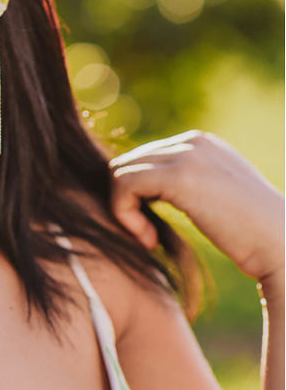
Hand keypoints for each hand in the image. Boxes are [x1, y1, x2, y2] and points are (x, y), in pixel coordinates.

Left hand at [110, 130, 284, 285]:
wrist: (284, 248)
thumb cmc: (252, 236)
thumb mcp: (215, 198)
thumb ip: (185, 184)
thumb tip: (144, 186)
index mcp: (202, 143)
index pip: (143, 159)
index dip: (138, 195)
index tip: (155, 226)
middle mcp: (193, 140)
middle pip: (127, 163)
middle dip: (128, 201)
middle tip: (149, 235)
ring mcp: (187, 154)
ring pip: (119, 172)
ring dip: (124, 209)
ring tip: (149, 238)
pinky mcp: (178, 175)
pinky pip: (122, 184)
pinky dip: (124, 214)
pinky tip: (150, 239)